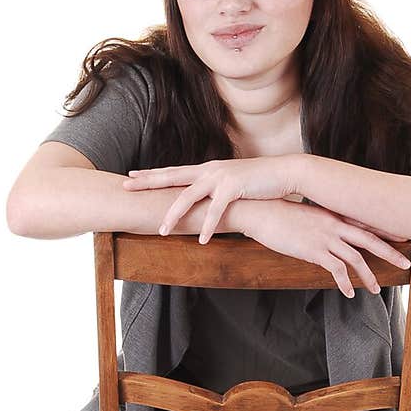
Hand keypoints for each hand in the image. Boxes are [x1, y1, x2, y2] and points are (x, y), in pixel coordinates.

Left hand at [122, 155, 298, 242]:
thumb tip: (204, 200)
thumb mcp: (231, 184)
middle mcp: (209, 170)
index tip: (131, 174)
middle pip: (171, 177)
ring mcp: (220, 177)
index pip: (173, 171)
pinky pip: (216, 211)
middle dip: (147, 183)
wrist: (284, 172)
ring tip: (162, 232)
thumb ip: (215, 190)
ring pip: (189, 197)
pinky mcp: (234, 187)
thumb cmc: (258, 182)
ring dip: (174, 216)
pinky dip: (208, 227)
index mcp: (206, 169)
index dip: (151, 173)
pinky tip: (201, 241)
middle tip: (126, 187)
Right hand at [242, 200, 410, 296]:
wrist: (261, 211)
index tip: (404, 236)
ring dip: (368, 276)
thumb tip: (330, 235)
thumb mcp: (308, 216)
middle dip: (390, 252)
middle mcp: (335, 225)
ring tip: (376, 289)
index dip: (387, 230)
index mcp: (335, 215)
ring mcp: (325, 238)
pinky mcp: (313, 251)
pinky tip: (348, 294)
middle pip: (370, 239)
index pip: (367, 222)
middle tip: (406, 264)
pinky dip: (344, 284)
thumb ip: (323, 225)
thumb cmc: (280, 214)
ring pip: (356, 258)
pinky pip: (336, 270)